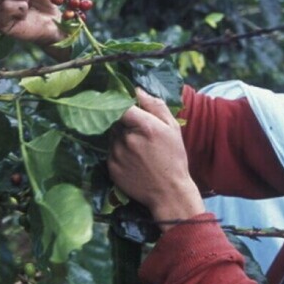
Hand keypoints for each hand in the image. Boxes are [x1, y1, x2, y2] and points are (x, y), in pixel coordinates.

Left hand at [108, 89, 204, 231]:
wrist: (168, 193)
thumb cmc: (173, 158)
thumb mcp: (172, 128)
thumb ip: (155, 105)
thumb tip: (137, 90)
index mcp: (143, 126)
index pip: (121, 104)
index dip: (122, 104)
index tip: (127, 107)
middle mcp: (126, 138)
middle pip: (116, 120)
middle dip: (125, 123)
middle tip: (140, 134)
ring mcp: (116, 153)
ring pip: (112, 136)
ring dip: (121, 138)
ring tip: (139, 150)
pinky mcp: (110, 166)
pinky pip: (110, 151)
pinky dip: (118, 152)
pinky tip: (133, 161)